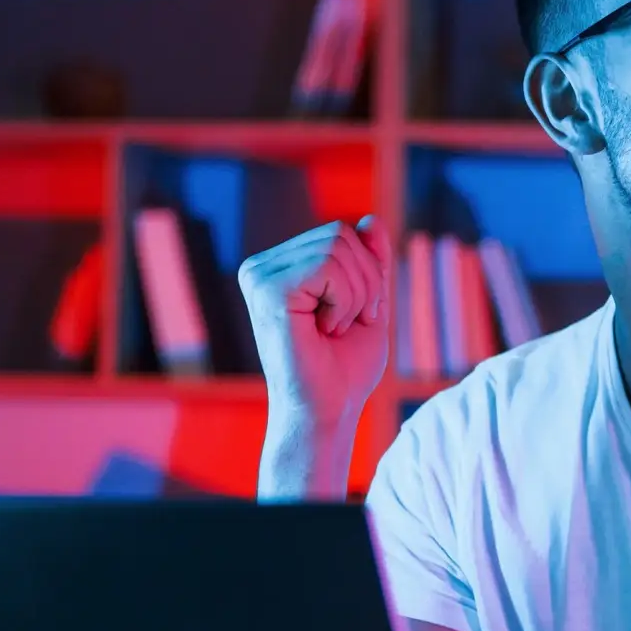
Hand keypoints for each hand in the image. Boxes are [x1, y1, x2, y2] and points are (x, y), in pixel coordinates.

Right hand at [238, 215, 393, 426]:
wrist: (328, 411)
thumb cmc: (344, 368)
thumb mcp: (368, 303)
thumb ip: (369, 262)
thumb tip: (371, 220)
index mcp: (280, 268)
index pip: (341, 234)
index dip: (367, 273)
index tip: (354, 316)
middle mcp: (262, 267)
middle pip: (340, 234)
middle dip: (365, 282)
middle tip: (346, 325)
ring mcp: (259, 276)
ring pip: (338, 247)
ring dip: (356, 295)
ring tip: (334, 329)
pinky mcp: (267, 291)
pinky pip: (328, 268)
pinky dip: (345, 301)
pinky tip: (326, 330)